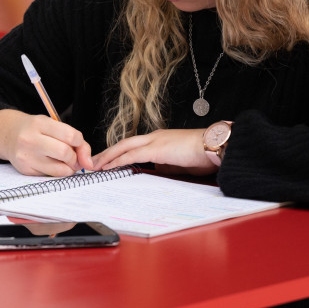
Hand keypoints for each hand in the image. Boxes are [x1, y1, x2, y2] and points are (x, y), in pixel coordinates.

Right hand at [0, 109, 93, 176]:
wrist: (8, 135)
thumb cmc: (36, 130)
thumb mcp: (52, 125)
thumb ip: (75, 140)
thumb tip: (89, 163)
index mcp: (40, 123)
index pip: (71, 136)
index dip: (80, 143)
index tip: (77, 144)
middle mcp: (30, 139)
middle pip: (65, 153)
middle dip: (74, 158)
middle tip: (72, 157)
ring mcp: (26, 156)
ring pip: (60, 170)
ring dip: (68, 168)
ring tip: (63, 162)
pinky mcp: (25, 170)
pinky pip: (50, 176)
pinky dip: (56, 172)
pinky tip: (50, 164)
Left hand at [91, 128, 215, 175]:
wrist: (215, 146)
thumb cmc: (203, 155)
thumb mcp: (180, 162)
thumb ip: (167, 165)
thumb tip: (157, 171)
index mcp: (160, 139)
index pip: (134, 145)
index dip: (119, 152)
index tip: (108, 160)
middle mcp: (155, 137)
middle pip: (124, 143)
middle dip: (108, 152)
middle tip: (94, 161)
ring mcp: (155, 141)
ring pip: (124, 147)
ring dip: (108, 156)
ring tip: (95, 165)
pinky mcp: (157, 149)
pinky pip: (132, 155)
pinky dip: (118, 160)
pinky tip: (109, 166)